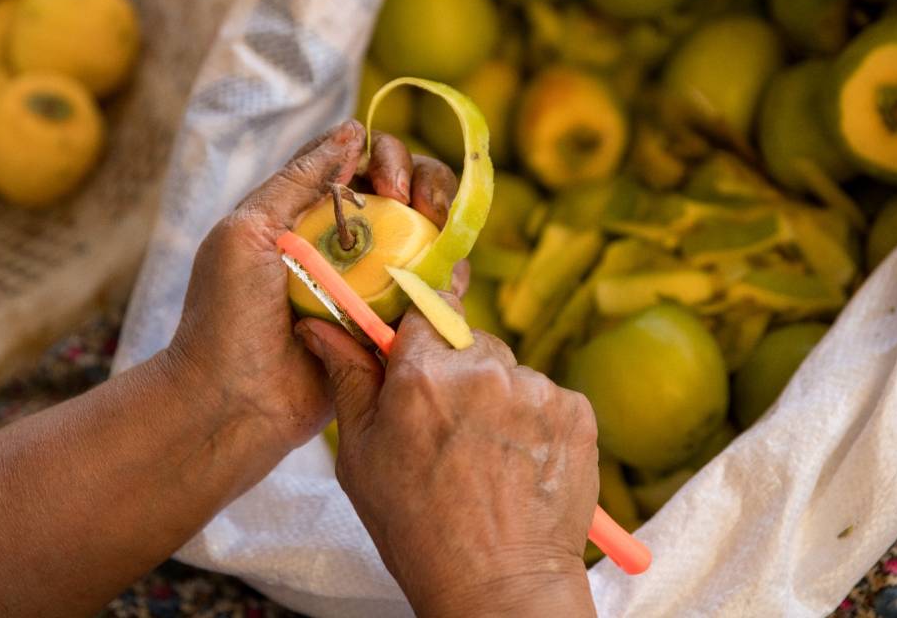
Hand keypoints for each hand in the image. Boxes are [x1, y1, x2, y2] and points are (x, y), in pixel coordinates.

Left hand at [167, 120, 458, 453]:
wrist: (233, 403)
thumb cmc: (227, 316)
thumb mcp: (247, 231)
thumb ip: (298, 180)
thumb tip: (352, 131)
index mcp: (310, 212)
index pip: (365, 161)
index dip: (388, 159)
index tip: (387, 184)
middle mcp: (348, 242)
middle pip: (409, 192)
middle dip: (428, 187)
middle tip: (424, 211)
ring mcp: (373, 284)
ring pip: (429, 237)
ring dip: (443, 229)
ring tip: (437, 247)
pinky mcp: (392, 325)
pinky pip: (434, 292)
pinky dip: (447, 279)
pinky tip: (444, 282)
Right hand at [297, 296, 599, 617]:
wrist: (499, 587)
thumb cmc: (417, 528)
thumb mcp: (360, 454)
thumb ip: (348, 377)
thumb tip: (320, 326)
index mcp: (422, 375)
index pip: (424, 309)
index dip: (420, 334)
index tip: (416, 358)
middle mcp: (484, 370)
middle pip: (469, 341)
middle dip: (458, 371)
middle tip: (448, 427)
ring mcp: (536, 390)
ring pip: (509, 371)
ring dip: (498, 398)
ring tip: (486, 456)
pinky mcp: (576, 412)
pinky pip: (547, 397)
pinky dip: (535, 421)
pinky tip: (518, 463)